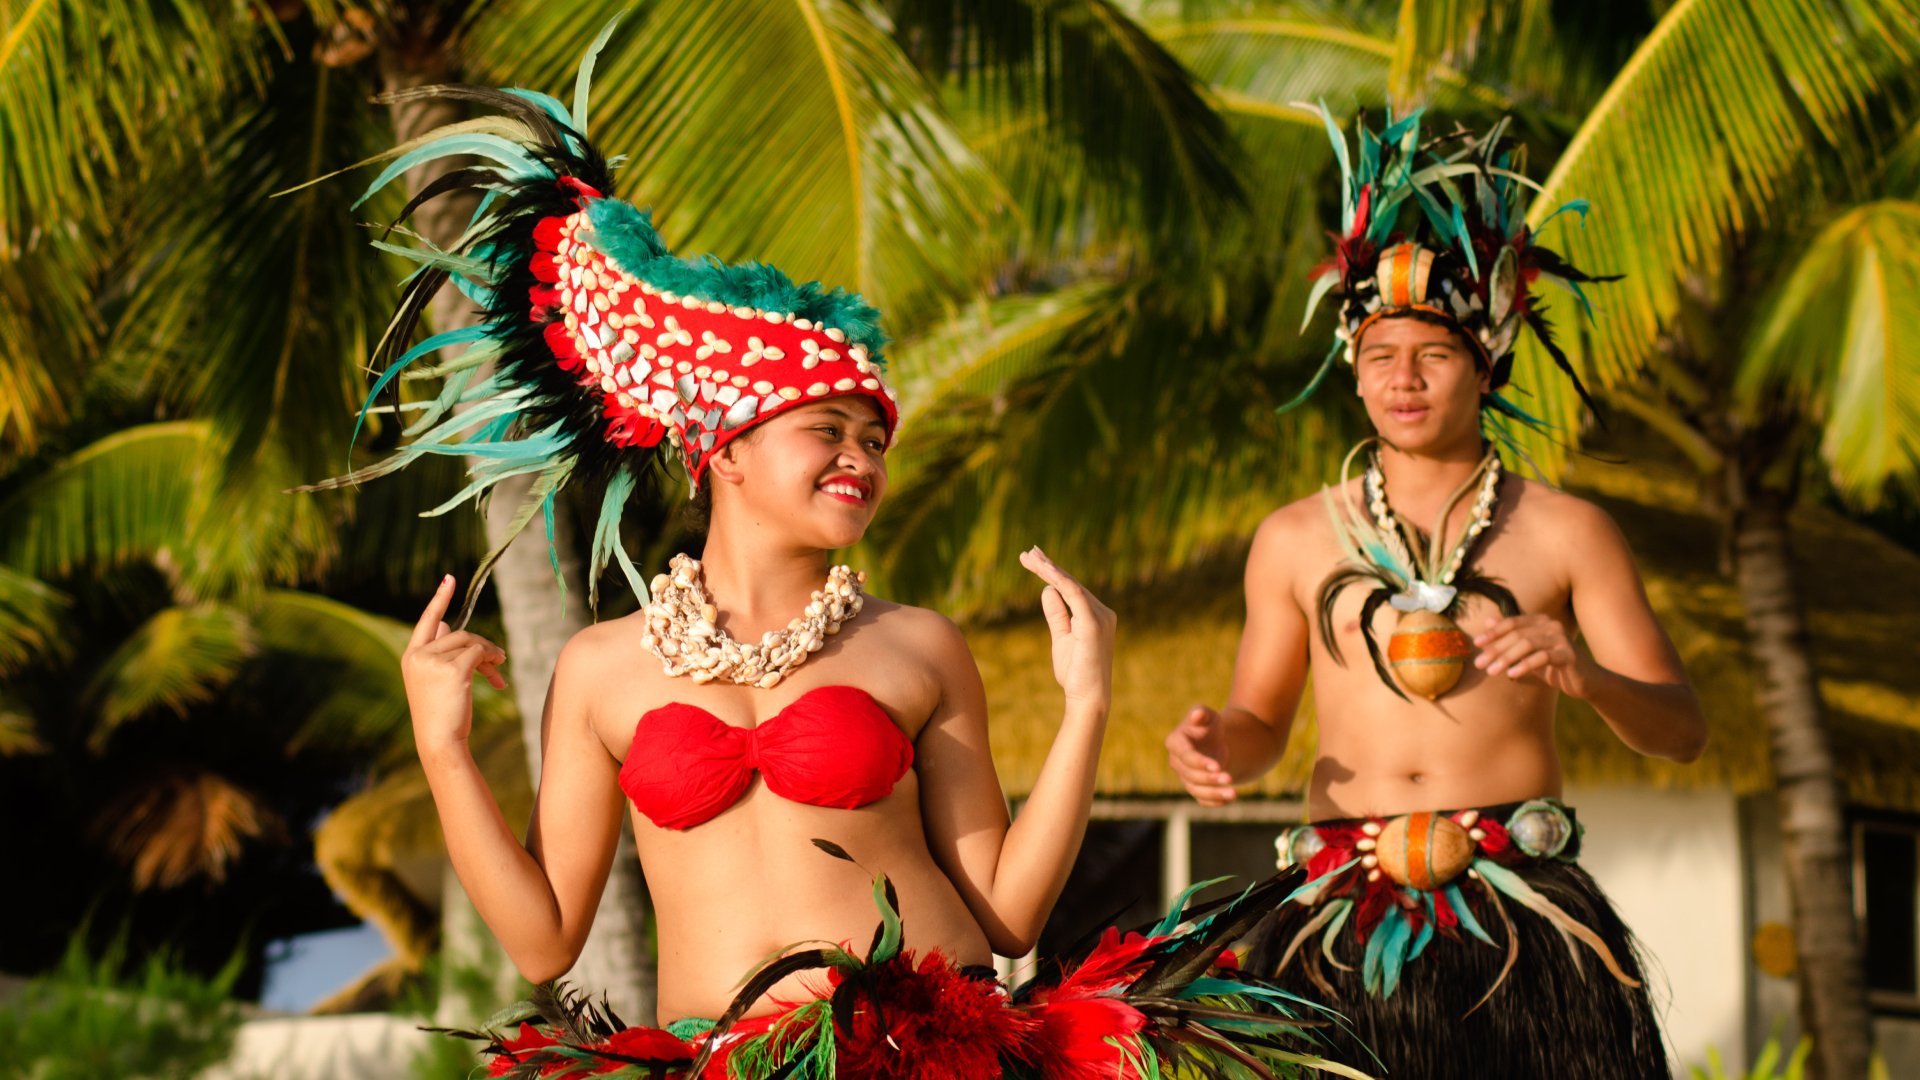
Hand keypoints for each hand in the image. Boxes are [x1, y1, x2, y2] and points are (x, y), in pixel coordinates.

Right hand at [402, 576, 507, 760]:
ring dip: (490, 654)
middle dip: (482, 646)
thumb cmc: (440, 714)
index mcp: (411, 657)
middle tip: (499, 660)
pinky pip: (479, 654)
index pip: (427, 621)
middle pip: (460, 634)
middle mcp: (418, 655)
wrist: (439, 741)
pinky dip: (492, 662)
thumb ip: (441, 652)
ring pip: (471, 643)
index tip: (450, 579)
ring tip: (500, 669)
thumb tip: (451, 623)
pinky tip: (498, 679)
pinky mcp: (452, 669)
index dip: (439, 599)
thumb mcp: (435, 681)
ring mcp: (432, 661)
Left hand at [1019, 546, 1114, 708]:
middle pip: (1071, 582)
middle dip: (1047, 566)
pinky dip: (1058, 580)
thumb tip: (1048, 590)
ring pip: (1070, 585)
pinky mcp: (1093, 623)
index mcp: (1096, 615)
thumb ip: (1057, 615)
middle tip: (1027, 552)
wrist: (1088, 699)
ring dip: (1049, 569)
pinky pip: (1074, 595)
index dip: (1053, 572)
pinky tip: (1044, 570)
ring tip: (1029, 557)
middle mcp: (1102, 612)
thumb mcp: (1062, 638)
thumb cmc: (1075, 673)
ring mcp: (1100, 617)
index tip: (1034, 560)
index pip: (1071, 588)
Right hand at [1165, 705, 1235, 805]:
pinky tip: (1229, 798)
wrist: (1214, 740)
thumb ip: (1202, 714)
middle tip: (1229, 778)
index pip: (1185, 756)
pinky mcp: (1195, 787)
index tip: (1217, 766)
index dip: (1200, 762)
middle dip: (1209, 779)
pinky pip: (1202, 799)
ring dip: (1214, 793)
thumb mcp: (1208, 716)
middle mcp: (1176, 762)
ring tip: (1234, 793)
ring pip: (1196, 790)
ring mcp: (1184, 776)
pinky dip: (1214, 801)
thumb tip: (1197, 714)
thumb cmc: (1208, 725)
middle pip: (1190, 775)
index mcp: (1175, 742)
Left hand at [1473, 613, 1593, 696]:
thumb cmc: (1555, 666)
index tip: (1476, 644)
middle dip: (1496, 649)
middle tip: (1479, 664)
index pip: (1512, 623)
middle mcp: (1551, 626)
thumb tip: (1487, 620)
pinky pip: (1543, 657)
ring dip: (1506, 658)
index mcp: (1541, 622)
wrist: (1587, 681)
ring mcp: (1561, 639)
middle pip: (1517, 634)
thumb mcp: (1529, 652)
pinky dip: (1525, 665)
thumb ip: (1510, 637)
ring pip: (1527, 644)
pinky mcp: (1569, 654)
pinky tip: (1512, 675)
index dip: (1493, 632)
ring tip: (1491, 672)